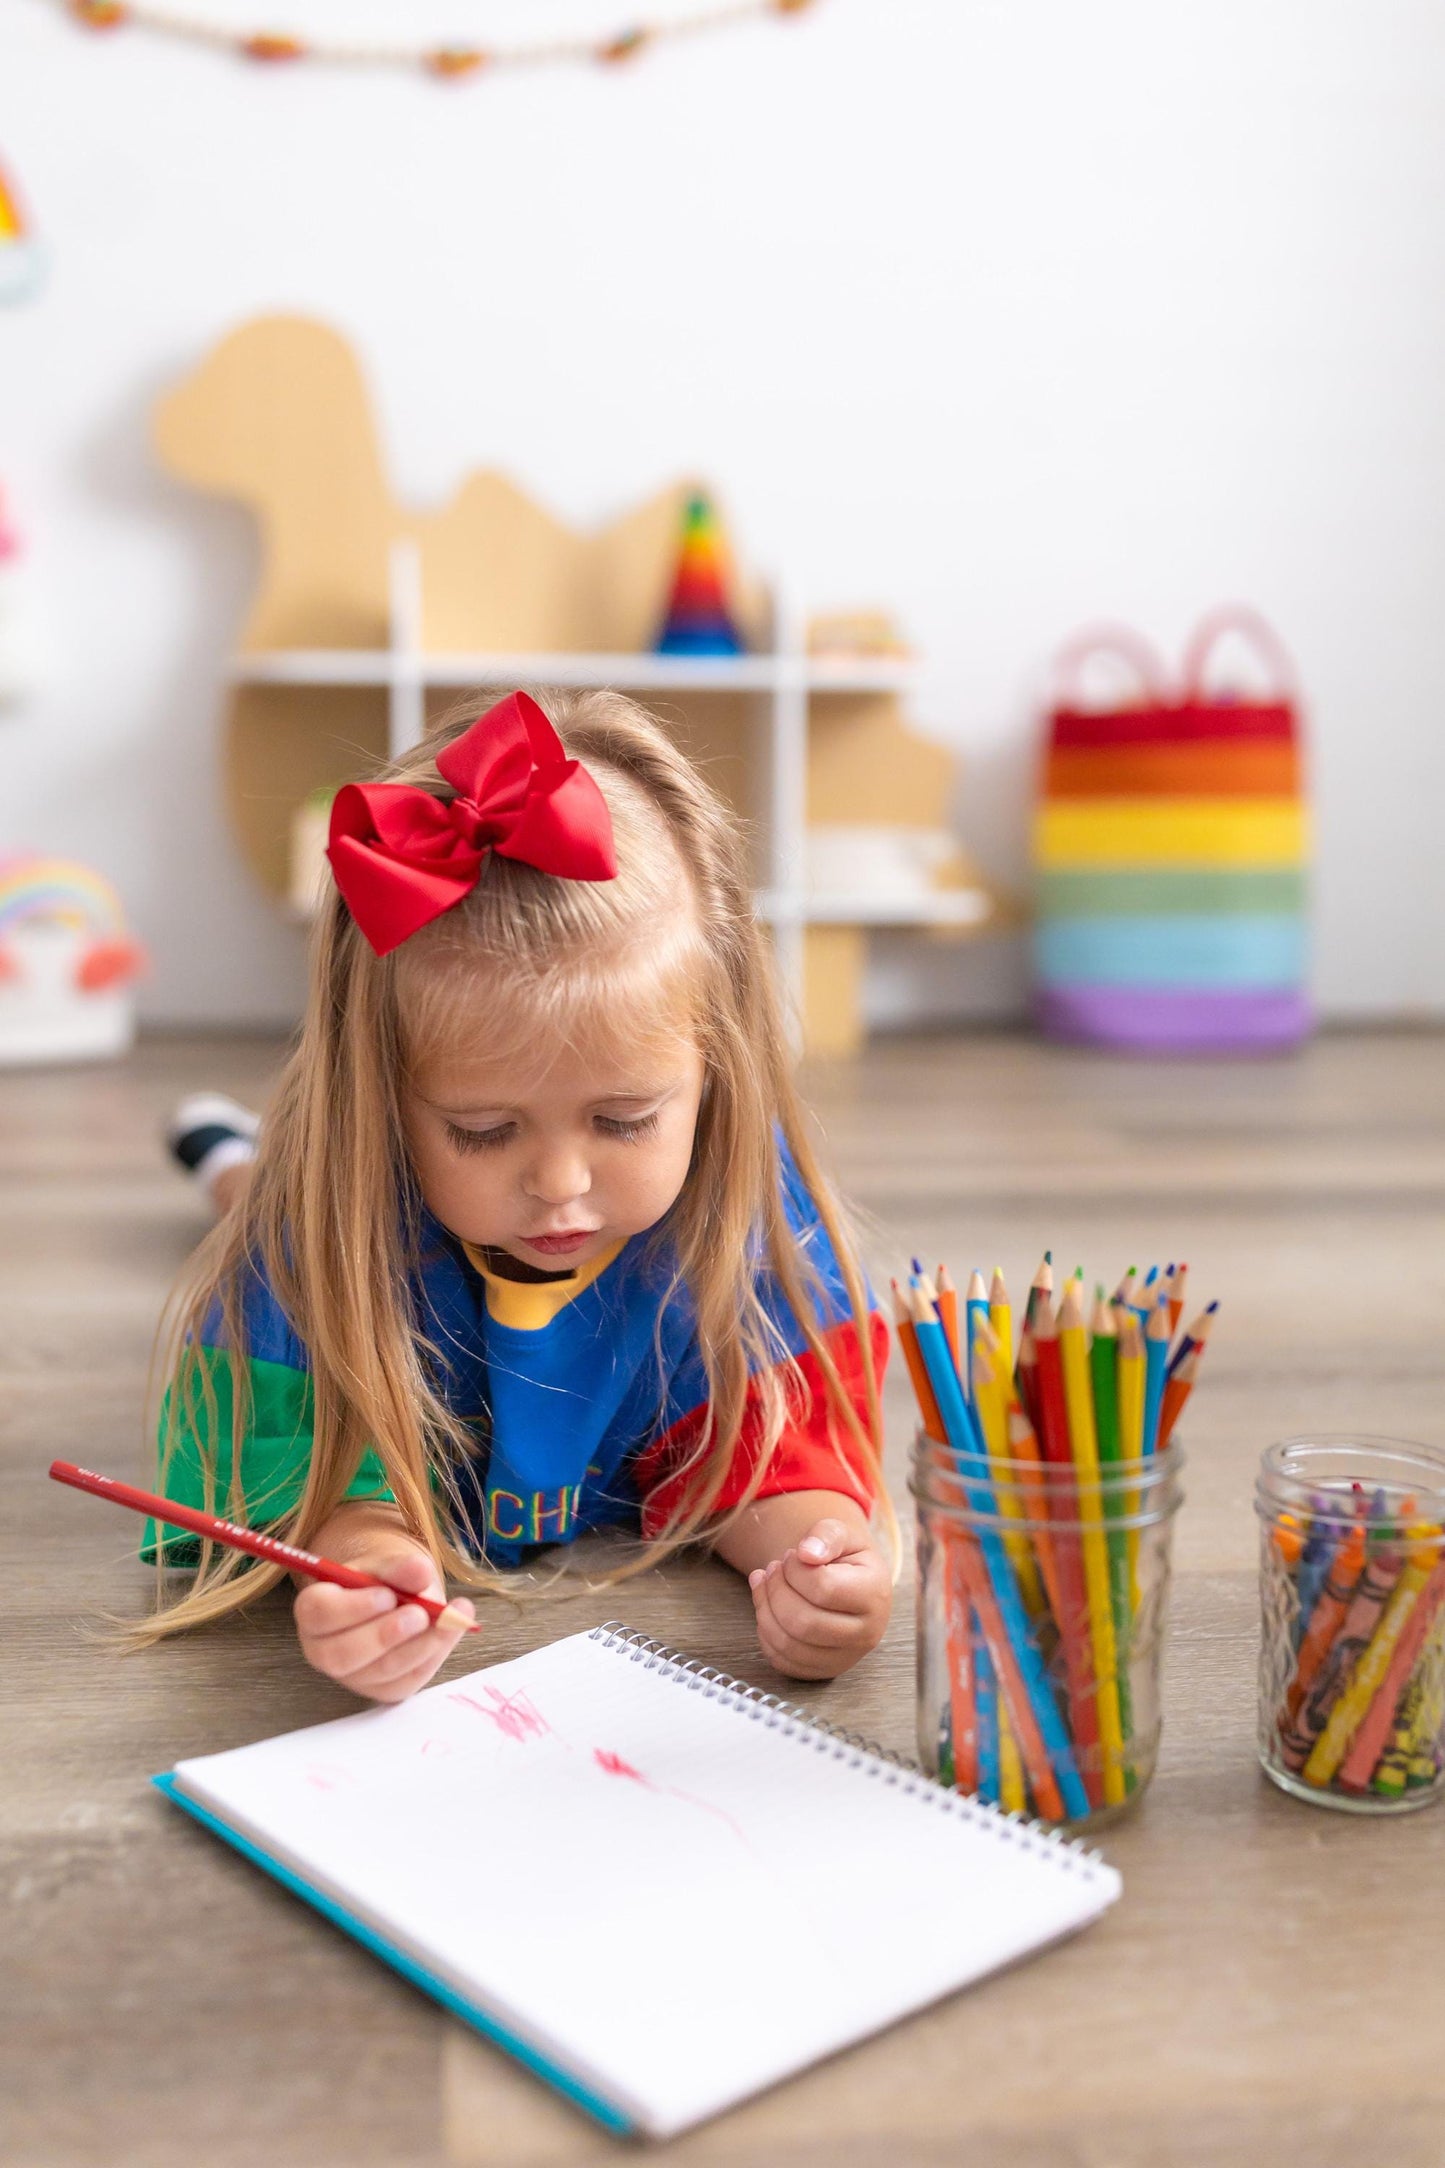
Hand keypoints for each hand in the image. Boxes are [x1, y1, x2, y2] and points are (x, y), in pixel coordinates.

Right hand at [294, 1541, 475, 1703]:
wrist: (396, 1599)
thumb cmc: (382, 1581)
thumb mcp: (387, 1565)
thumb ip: (399, 1566)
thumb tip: (420, 1571)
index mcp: (314, 1609)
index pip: (318, 1613)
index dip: (353, 1608)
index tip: (387, 1595)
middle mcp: (323, 1649)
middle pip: (340, 1655)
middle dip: (384, 1636)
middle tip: (420, 1614)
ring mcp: (351, 1675)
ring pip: (379, 1672)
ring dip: (418, 1647)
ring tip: (447, 1620)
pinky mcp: (381, 1690)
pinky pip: (405, 1681)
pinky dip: (432, 1656)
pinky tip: (449, 1632)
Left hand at [747, 1517, 890, 1680]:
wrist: (853, 1586)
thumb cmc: (847, 1559)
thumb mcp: (843, 1535)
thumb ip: (825, 1535)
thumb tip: (806, 1553)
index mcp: (875, 1595)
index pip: (823, 1588)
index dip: (795, 1570)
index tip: (792, 1556)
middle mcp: (866, 1634)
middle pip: (803, 1623)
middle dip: (776, 1591)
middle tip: (773, 1569)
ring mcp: (845, 1658)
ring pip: (788, 1645)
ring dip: (764, 1610)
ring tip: (766, 1585)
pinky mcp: (823, 1671)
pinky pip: (782, 1661)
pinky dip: (765, 1633)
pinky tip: (767, 1608)